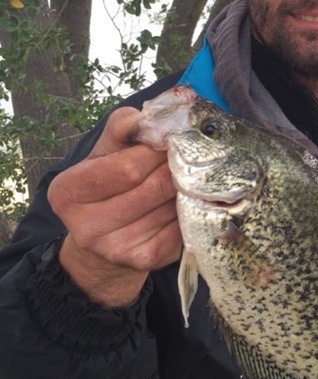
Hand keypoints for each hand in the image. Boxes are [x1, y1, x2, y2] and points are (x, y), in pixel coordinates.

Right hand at [48, 107, 181, 306]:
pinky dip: (188, 210)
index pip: (127, 167)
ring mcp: (116, 248)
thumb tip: (144, 117)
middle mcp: (86, 226)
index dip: (155, 152)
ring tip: (184, 179)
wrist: (104, 241)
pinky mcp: (144, 261)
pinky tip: (182, 202)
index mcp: (68, 192)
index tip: (170, 142)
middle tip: (185, 158)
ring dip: (185, 189)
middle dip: (174, 168)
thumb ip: (122, 128)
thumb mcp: (104, 153)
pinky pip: (180, 227)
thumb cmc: (107, 186)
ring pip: (171, 206)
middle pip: (153, 186)